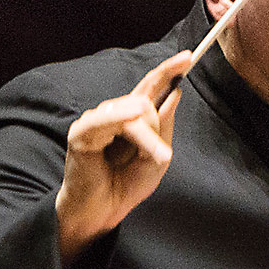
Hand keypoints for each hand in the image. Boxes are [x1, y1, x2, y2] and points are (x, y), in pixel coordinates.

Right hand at [56, 51, 191, 260]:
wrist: (103, 212)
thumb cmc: (126, 185)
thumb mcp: (157, 157)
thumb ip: (164, 126)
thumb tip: (174, 94)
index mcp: (132, 117)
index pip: (150, 85)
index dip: (168, 70)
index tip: (188, 56)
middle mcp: (113, 114)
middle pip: (144, 101)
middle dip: (157, 126)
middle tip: (160, 156)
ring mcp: (96, 121)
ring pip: (131, 112)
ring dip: (147, 138)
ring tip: (155, 159)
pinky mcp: (81, 134)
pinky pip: (105, 121)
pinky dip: (122, 124)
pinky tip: (132, 122)